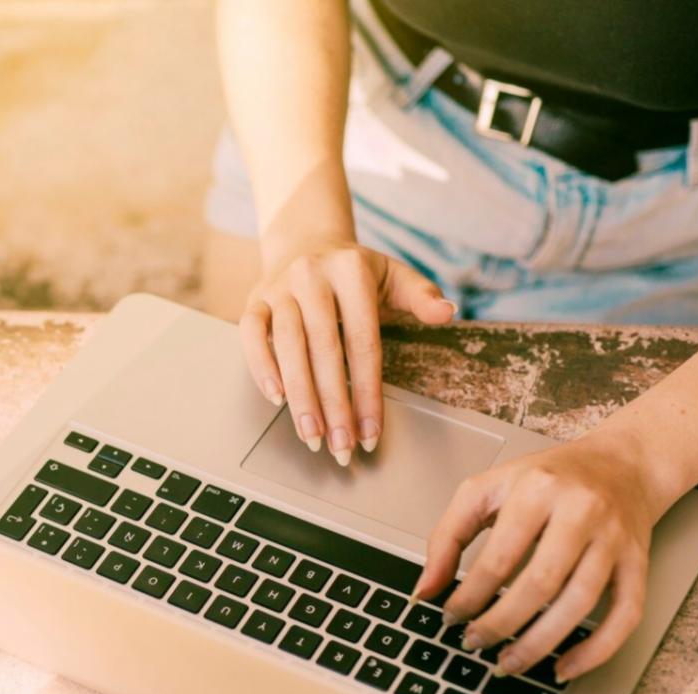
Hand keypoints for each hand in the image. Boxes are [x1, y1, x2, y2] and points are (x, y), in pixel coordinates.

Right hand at [240, 241, 455, 463]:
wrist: (305, 241)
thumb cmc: (354, 271)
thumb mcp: (393, 275)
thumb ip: (420, 296)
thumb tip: (446, 313)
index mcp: (352, 271)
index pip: (362, 342)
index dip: (367, 391)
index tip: (370, 431)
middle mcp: (312, 276)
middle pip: (323, 350)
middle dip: (333, 405)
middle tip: (341, 446)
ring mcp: (279, 288)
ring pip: (286, 347)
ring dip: (299, 397)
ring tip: (312, 436)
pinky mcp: (254, 299)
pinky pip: (251, 334)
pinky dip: (260, 366)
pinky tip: (276, 398)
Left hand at [412, 436, 658, 681]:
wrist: (621, 463)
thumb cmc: (547, 478)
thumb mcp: (486, 490)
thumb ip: (448, 536)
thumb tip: (425, 591)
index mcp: (538, 490)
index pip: (499, 557)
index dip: (470, 595)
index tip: (450, 617)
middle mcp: (582, 512)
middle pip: (540, 583)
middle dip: (501, 623)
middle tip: (474, 642)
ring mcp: (615, 539)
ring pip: (580, 603)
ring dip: (540, 643)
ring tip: (508, 662)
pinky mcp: (638, 563)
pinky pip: (625, 615)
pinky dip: (595, 650)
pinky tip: (563, 669)